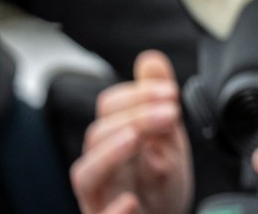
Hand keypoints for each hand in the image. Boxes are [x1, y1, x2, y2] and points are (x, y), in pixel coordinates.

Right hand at [71, 50, 192, 213]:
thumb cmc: (159, 179)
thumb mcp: (167, 136)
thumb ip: (157, 100)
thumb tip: (151, 58)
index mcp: (113, 140)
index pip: (108, 108)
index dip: (136, 95)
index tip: (171, 92)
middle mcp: (102, 167)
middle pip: (97, 135)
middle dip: (133, 117)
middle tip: (170, 112)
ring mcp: (101, 197)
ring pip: (86, 174)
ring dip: (110, 153)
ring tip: (136, 137)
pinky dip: (113, 212)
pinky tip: (130, 201)